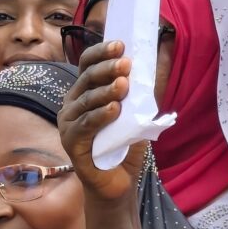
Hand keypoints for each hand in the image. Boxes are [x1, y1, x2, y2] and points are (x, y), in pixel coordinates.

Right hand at [58, 40, 146, 201]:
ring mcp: (68, 123)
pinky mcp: (71, 143)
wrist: (118, 184)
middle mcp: (71, 104)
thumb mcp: (139, 112)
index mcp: (84, 92)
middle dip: (106, 68)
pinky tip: (114, 109)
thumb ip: (145, 88)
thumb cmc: (125, 146)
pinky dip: (100, 115)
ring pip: (86, 100)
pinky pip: (85, 125)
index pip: (87, 65)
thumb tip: (159, 57)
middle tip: (125, 63)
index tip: (120, 44)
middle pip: (85, 78)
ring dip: (106, 91)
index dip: (101, 52)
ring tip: (124, 85)